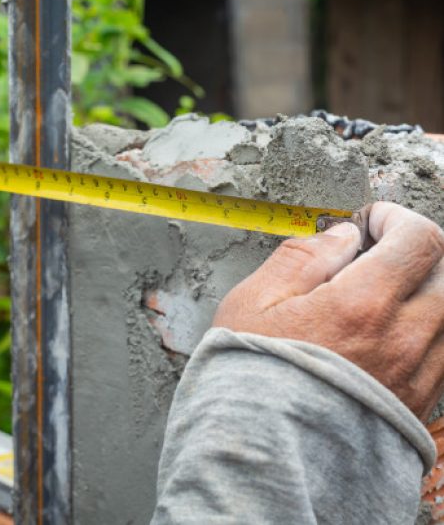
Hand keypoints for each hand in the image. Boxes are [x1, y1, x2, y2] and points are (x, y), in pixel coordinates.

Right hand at [213, 202, 443, 421]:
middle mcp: (402, 340)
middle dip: (416, 248)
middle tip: (378, 249)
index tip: (370, 221)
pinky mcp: (416, 402)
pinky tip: (384, 329)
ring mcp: (416, 375)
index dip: (397, 217)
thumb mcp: (254, 302)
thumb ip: (302, 259)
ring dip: (422, 287)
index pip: (417, 240)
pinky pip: (442, 349)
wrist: (259, 455)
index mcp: (361, 307)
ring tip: (379, 291)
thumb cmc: (248, 377)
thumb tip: (341, 235)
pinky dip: (423, 325)